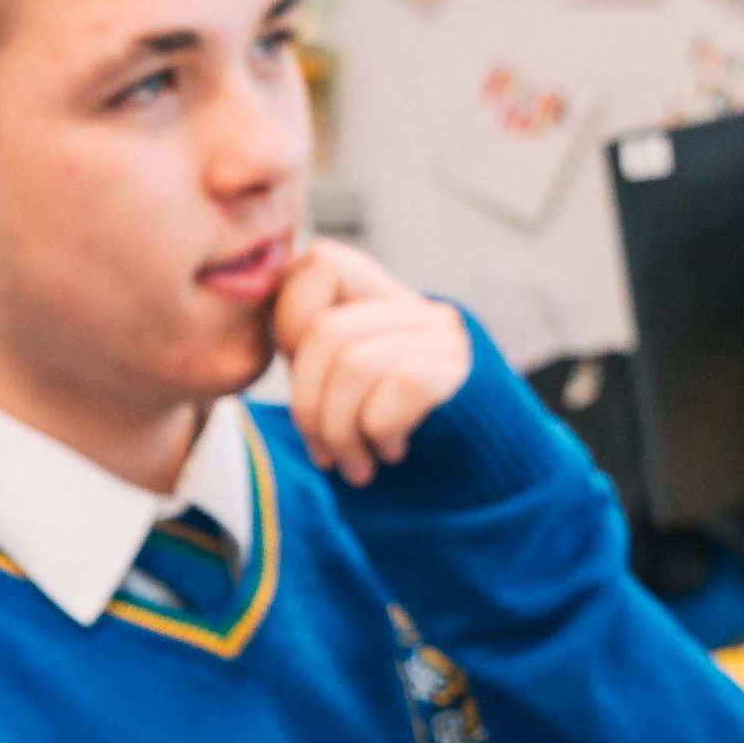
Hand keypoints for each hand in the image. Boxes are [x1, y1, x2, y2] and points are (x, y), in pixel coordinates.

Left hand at [270, 241, 474, 483]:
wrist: (478, 480)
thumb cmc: (396, 437)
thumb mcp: (347, 386)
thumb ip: (316, 353)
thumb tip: (264, 343)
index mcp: (378, 299)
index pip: (317, 262)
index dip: (290, 319)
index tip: (299, 373)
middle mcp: (413, 307)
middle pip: (323, 333)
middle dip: (307, 406)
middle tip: (323, 451)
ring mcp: (441, 337)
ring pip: (353, 364)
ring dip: (340, 431)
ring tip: (355, 464)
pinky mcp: (462, 373)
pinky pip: (396, 389)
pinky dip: (379, 431)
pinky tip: (391, 451)